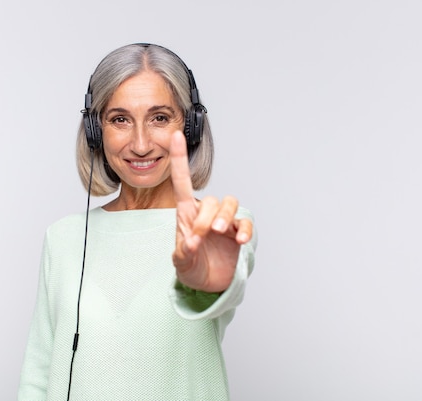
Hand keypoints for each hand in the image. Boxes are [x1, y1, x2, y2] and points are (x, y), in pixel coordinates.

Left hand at [170, 131, 252, 292]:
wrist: (208, 285)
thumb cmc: (191, 267)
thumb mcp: (181, 263)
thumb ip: (183, 252)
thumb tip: (191, 242)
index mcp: (186, 214)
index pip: (182, 181)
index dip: (179, 158)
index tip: (175, 136)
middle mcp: (206, 213)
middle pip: (212, 199)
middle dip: (207, 217)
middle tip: (203, 235)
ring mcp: (224, 222)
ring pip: (229, 202)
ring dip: (226, 216)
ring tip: (221, 232)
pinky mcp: (238, 232)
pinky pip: (246, 222)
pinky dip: (245, 229)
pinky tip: (240, 240)